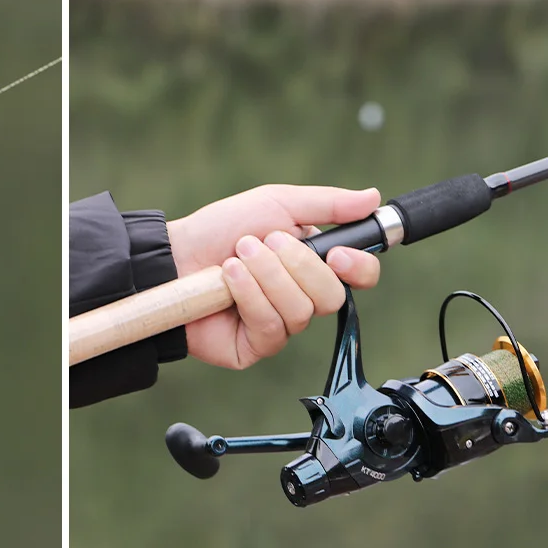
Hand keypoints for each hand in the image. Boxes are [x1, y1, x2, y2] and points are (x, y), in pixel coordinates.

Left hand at [166, 185, 383, 369]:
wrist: (175, 257)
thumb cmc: (221, 230)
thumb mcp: (277, 204)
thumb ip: (327, 204)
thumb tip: (372, 198)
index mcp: (313, 265)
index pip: (359, 277)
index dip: (359, 269)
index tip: (337, 254)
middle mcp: (301, 299)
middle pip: (331, 297)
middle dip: (297, 266)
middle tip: (265, 243)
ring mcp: (278, 326)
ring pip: (300, 312)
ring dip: (267, 277)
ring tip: (237, 258)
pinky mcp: (253, 349)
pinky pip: (270, 327)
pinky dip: (249, 297)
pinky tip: (229, 279)